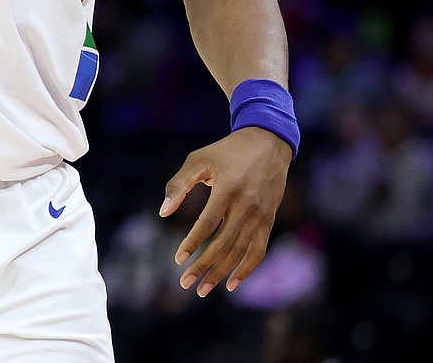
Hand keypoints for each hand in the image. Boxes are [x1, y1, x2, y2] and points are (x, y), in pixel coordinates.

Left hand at [159, 126, 291, 296]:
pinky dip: (246, 269)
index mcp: (228, 188)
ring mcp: (261, 215)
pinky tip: (232, 283)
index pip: (207, 224)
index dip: (192, 243)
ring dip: (221, 273)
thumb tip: (163, 213)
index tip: (178, 259)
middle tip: (185, 283)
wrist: (268, 143)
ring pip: (240, 252)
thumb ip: (179, 185)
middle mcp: (246, 205)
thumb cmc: (227, 151)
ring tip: (203, 289)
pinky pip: (258, 250)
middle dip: (203, 266)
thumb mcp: (199, 159)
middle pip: (224, 244)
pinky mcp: (269, 220)